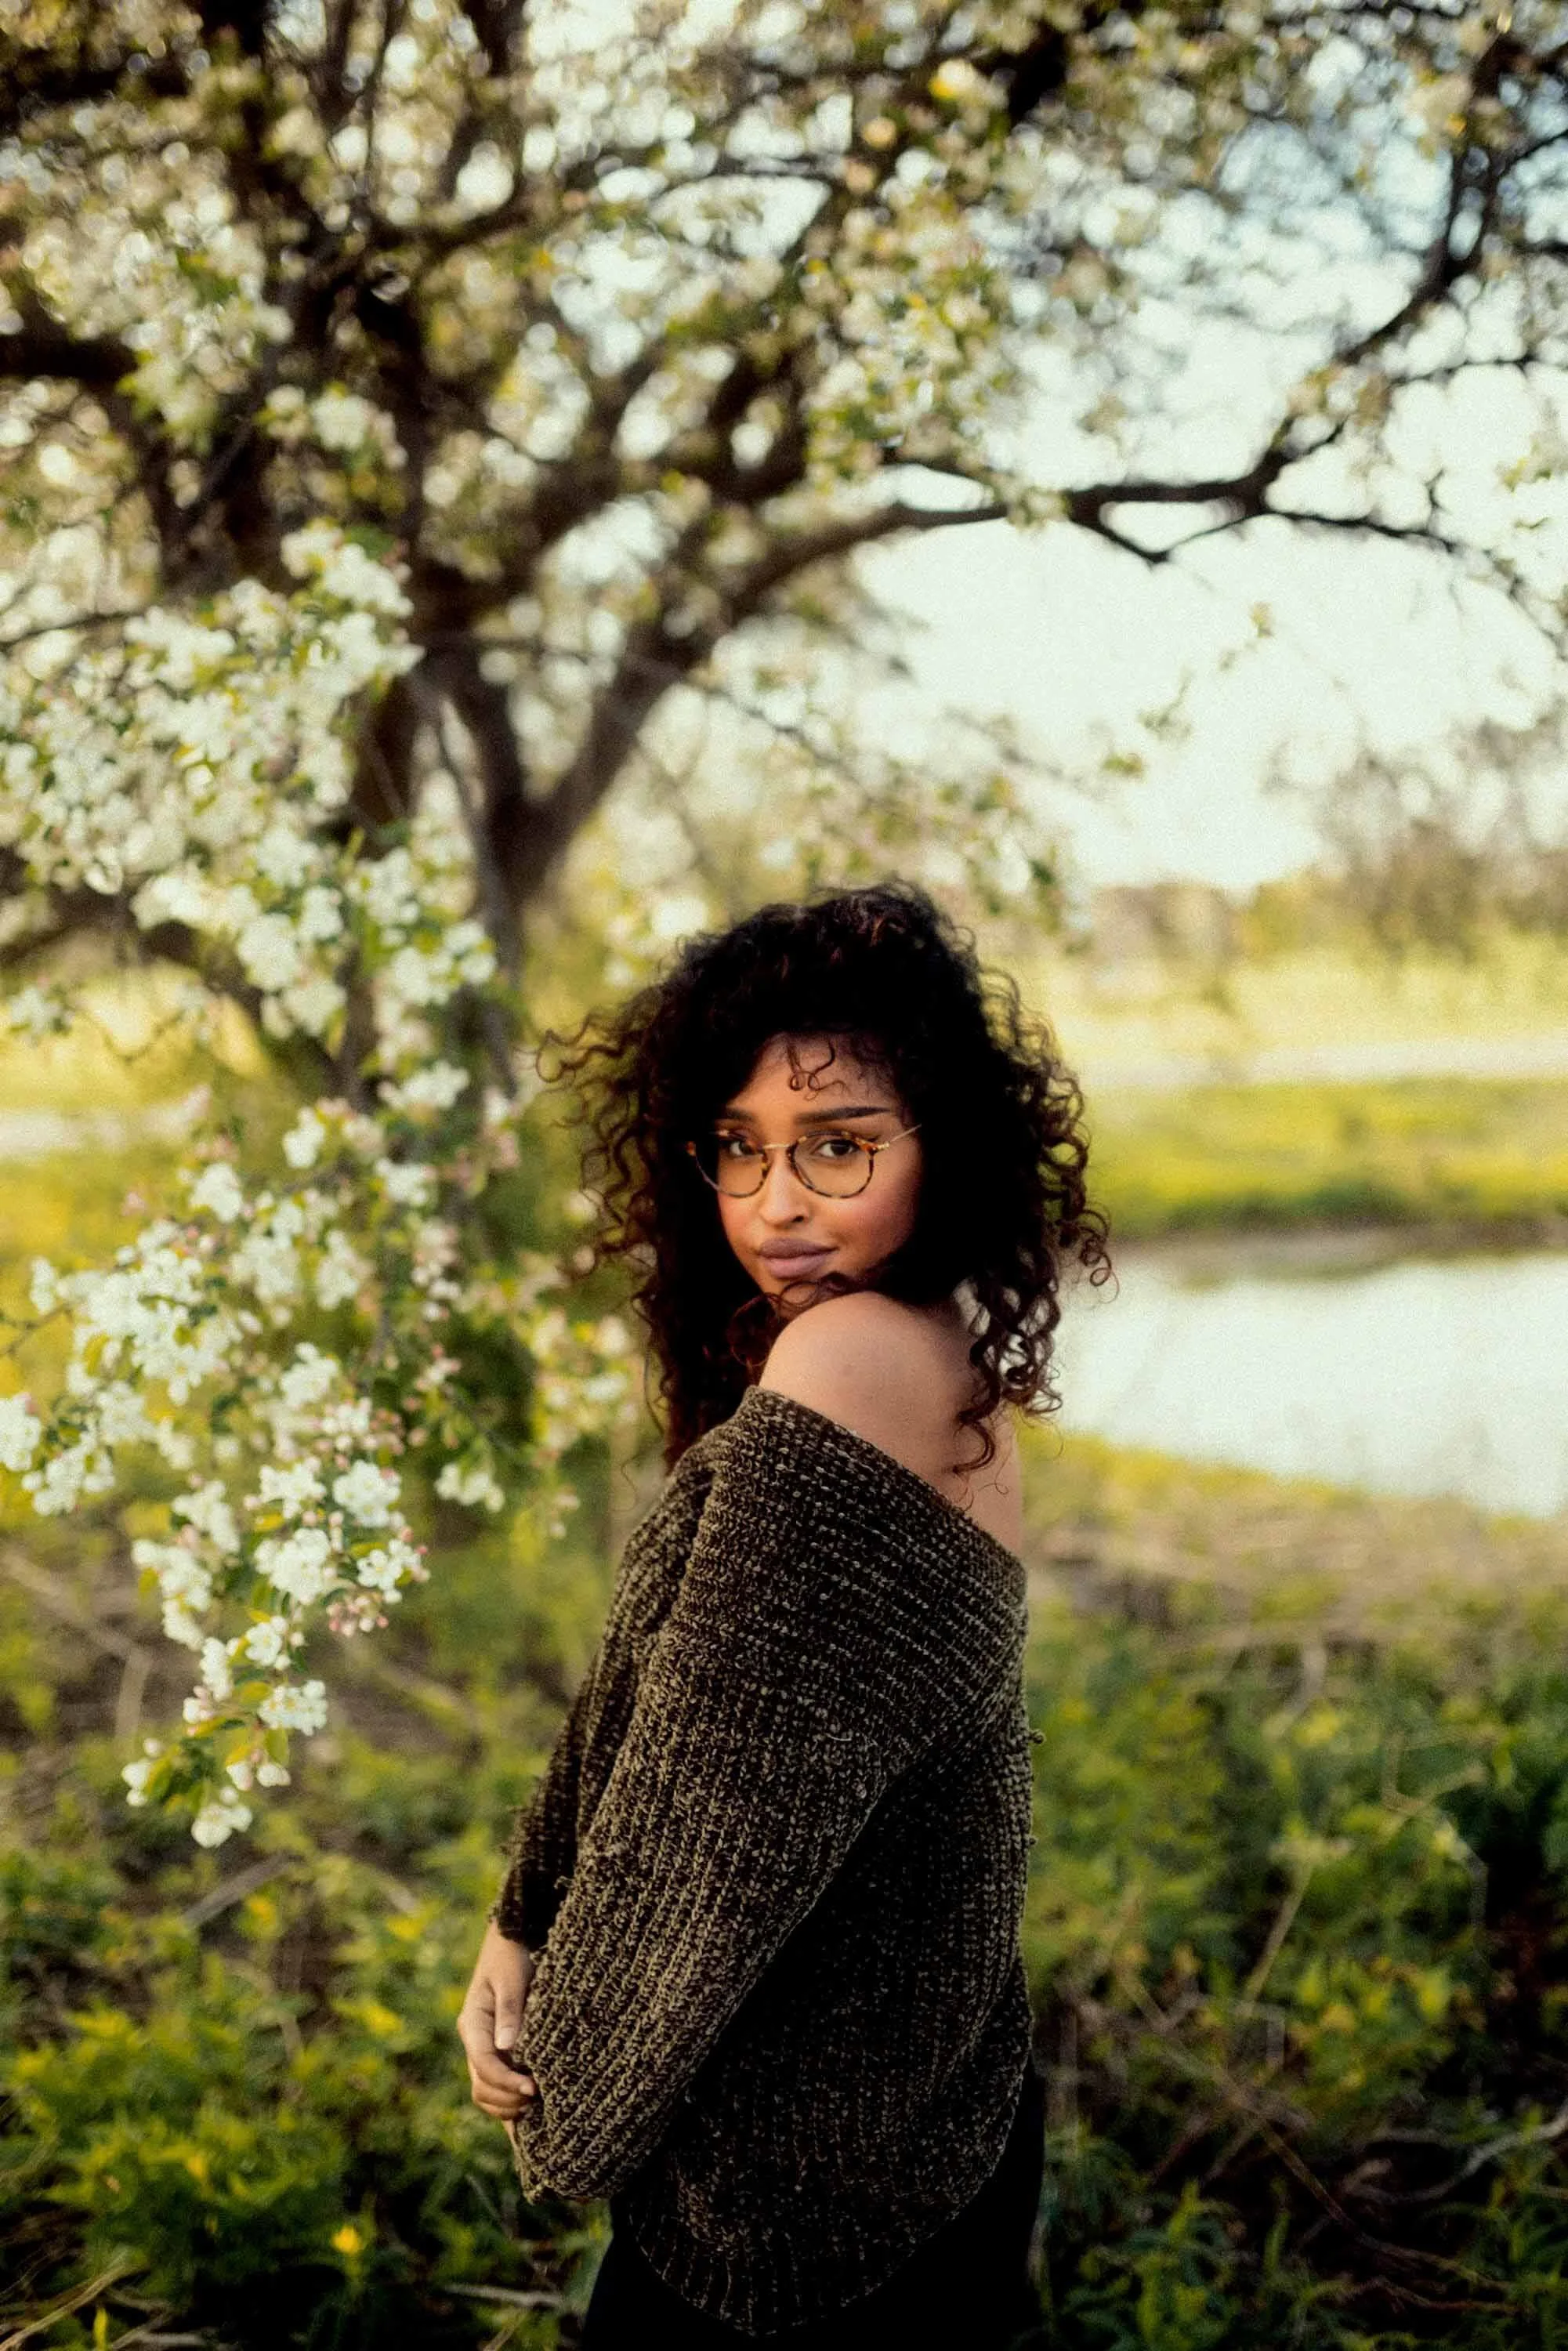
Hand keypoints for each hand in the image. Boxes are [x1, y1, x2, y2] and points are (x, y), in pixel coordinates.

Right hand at [458, 1921, 538, 2121]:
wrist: (512, 1941)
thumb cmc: (512, 1957)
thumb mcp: (512, 1979)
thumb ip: (510, 2011)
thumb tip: (506, 2048)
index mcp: (473, 2024)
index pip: (484, 2064)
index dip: (506, 2082)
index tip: (533, 2088)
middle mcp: (474, 2040)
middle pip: (482, 2085)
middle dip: (507, 2098)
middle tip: (538, 2098)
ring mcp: (483, 2048)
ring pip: (485, 2091)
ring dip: (507, 2104)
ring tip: (537, 2103)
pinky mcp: (496, 2051)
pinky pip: (495, 2085)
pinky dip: (508, 2101)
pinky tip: (528, 2112)